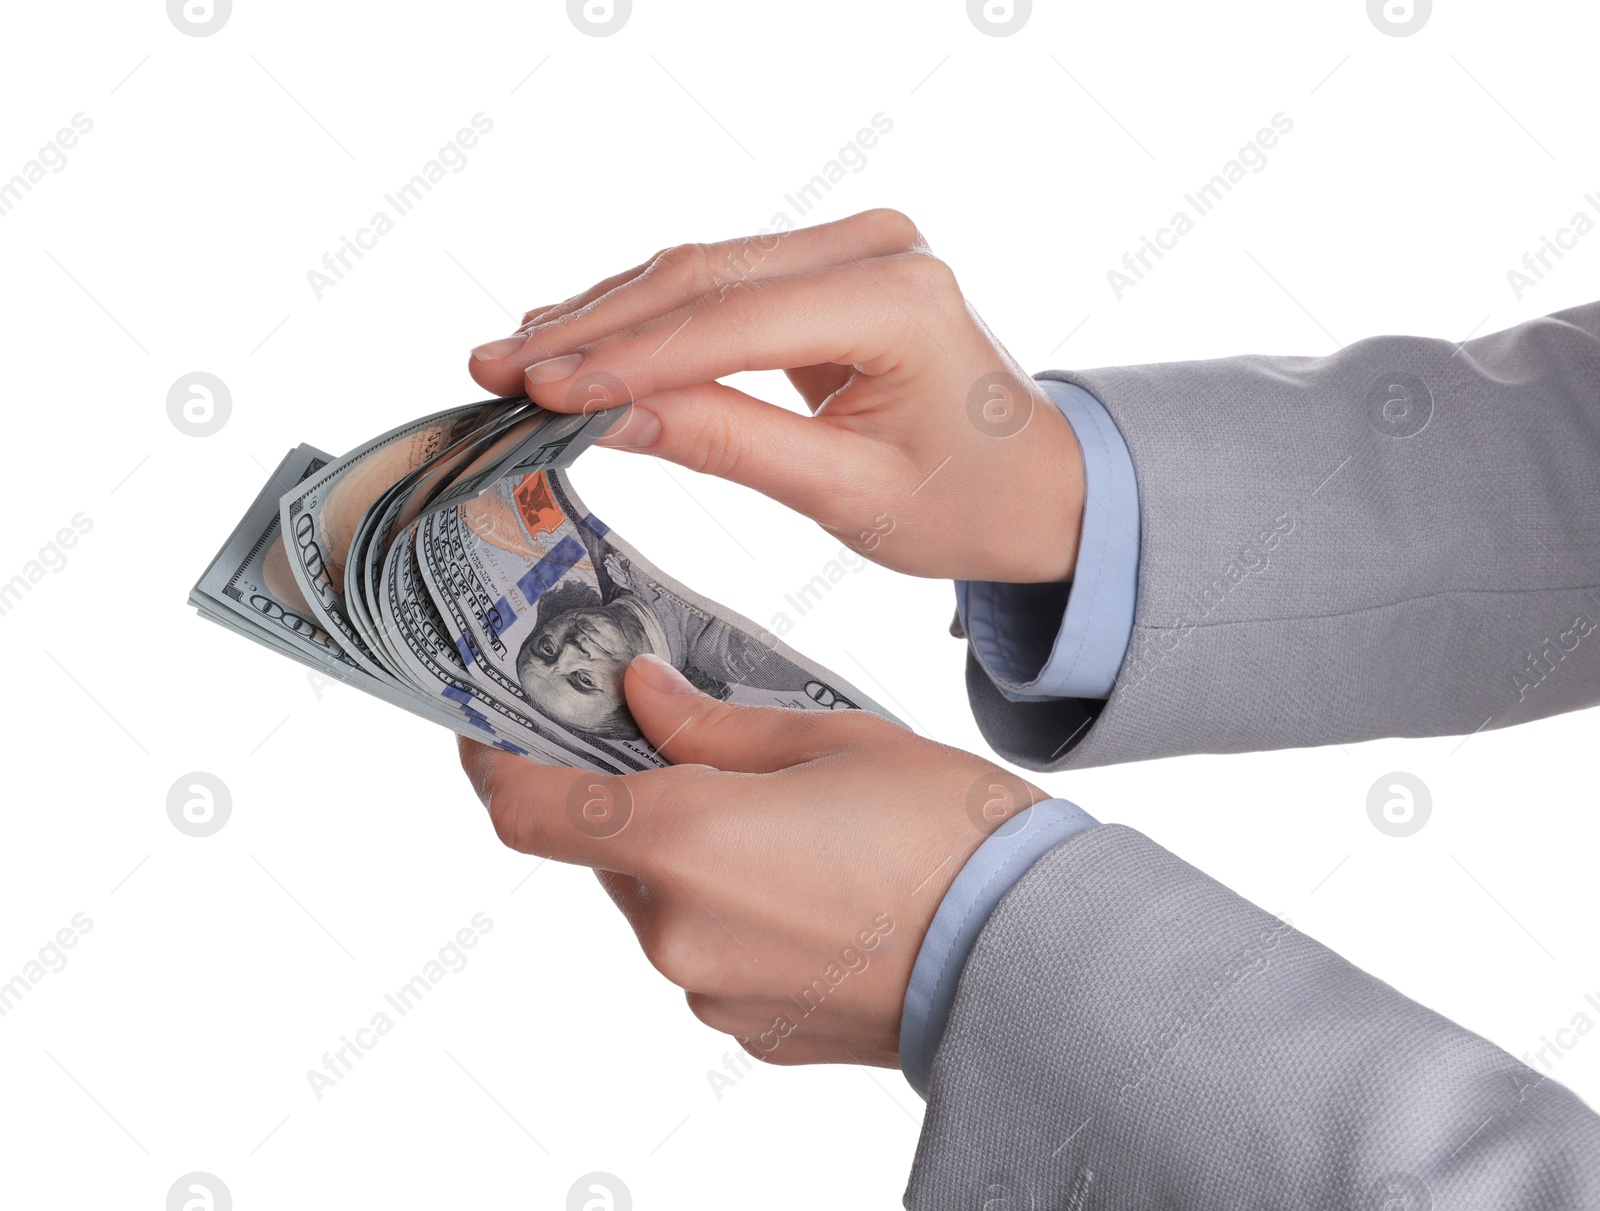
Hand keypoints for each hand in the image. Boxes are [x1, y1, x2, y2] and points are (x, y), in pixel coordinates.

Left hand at [458, 654, 1046, 1066]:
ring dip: (697, 862)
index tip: (493, 729)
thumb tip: (641, 697)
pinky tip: (815, 892)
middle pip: (611, 853)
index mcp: (683, 841)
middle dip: (643, 804)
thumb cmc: (944, 831)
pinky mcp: (751, 1032)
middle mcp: (677, 930)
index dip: (494, 765)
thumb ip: (709, 723)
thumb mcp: (826, 739)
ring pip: (665, 907)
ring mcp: (711, 993)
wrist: (1034, 952)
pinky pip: (711, 960)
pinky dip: (736, 917)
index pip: (528, 812)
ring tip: (794, 831)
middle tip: (709, 761)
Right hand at [466, 209, 1084, 583]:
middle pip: (701, 277)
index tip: (536, 390)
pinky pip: (719, 281)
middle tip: (494, 367)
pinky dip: (647, 315)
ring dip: (604, 315)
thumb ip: (726, 443)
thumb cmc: (964, 500)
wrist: (1034, 484)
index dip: (625, 357)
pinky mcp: (829, 262)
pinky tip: (577, 335)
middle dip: (592, 329)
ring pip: (697, 271)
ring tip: (514, 355)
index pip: (732, 321)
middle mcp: (876, 247)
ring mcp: (854, 244)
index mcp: (899, 300)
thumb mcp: (844, 492)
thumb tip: (606, 416)